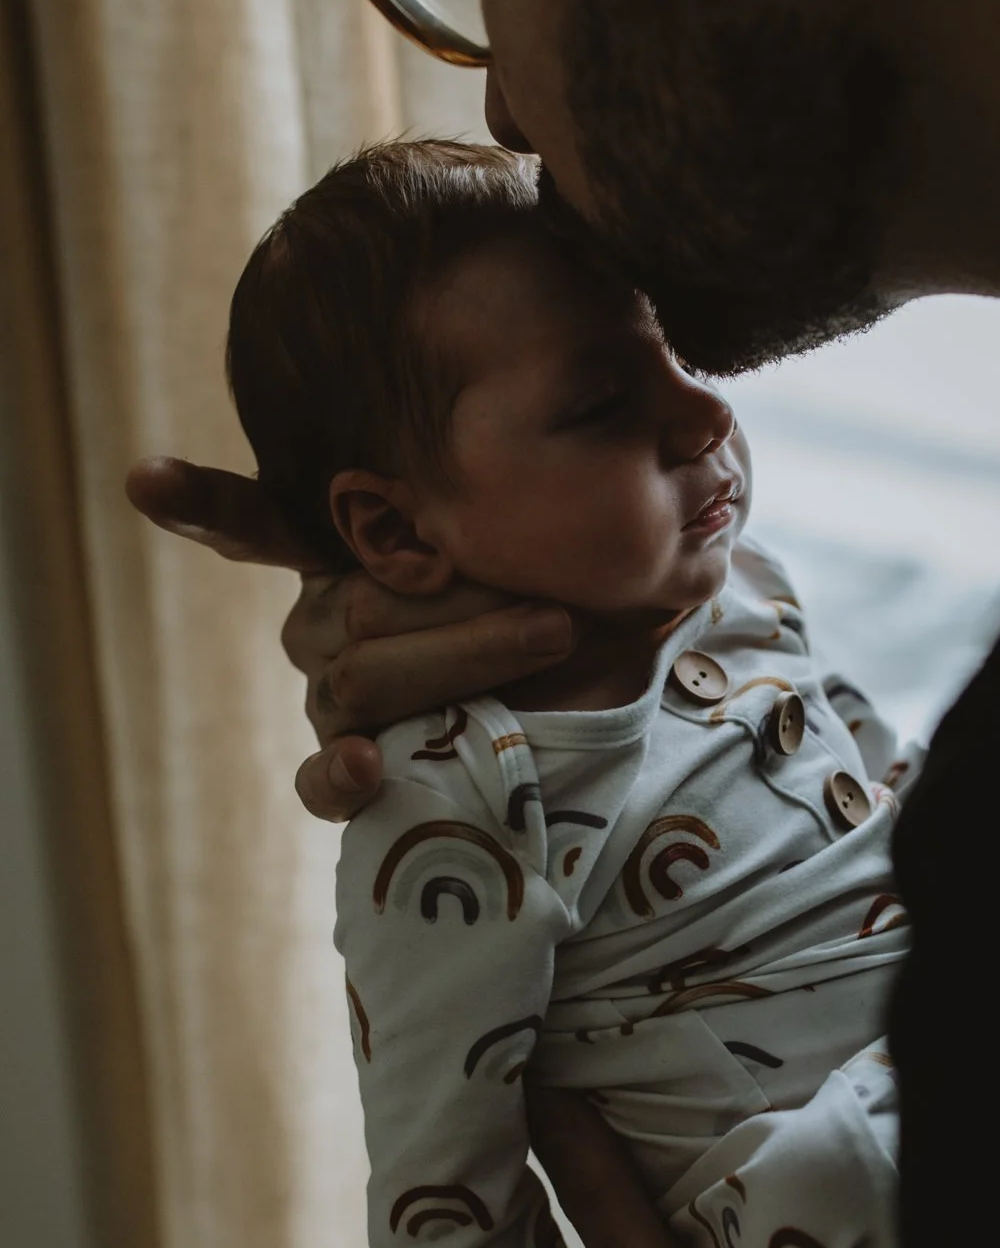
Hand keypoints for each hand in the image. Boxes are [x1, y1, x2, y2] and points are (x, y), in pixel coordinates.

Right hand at [126, 457, 575, 820]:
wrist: (608, 693)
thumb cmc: (574, 591)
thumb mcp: (546, 537)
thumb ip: (503, 504)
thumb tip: (522, 466)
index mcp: (341, 550)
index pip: (250, 524)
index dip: (196, 504)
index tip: (144, 480)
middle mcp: (320, 620)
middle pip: (357, 608)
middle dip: (466, 607)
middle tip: (556, 608)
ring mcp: (328, 698)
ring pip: (360, 679)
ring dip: (462, 660)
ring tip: (546, 640)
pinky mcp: (349, 772)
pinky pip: (320, 782)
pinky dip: (342, 775)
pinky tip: (366, 765)